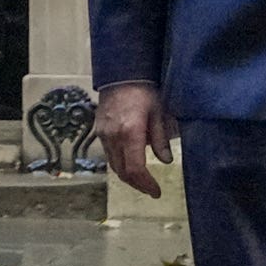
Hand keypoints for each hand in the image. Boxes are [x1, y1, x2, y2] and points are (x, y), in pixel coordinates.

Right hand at [94, 82, 178, 198]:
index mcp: (130, 133)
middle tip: (150, 189)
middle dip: (137, 184)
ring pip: (113, 165)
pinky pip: (108, 154)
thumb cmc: (143, 91)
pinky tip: (129, 162)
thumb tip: (166, 161)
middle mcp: (114, 137)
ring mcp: (104, 135)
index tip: (156, 192)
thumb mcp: (158, 113)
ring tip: (142, 180)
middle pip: (122, 172)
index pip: (135, 169)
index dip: (146, 184)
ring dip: (127, 176)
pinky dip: (119, 164)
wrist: (120, 74)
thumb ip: (161, 139)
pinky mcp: (99, 131)